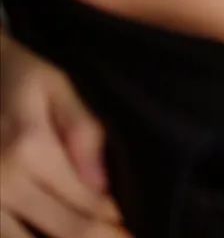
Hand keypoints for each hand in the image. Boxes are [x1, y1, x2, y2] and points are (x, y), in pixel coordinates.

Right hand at [0, 32, 128, 236]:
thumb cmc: (15, 78)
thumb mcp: (55, 86)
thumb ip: (81, 130)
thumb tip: (102, 186)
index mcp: (29, 149)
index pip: (87, 205)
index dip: (115, 227)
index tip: (133, 234)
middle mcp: (1, 181)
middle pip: (63, 232)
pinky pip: (3, 236)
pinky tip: (49, 236)